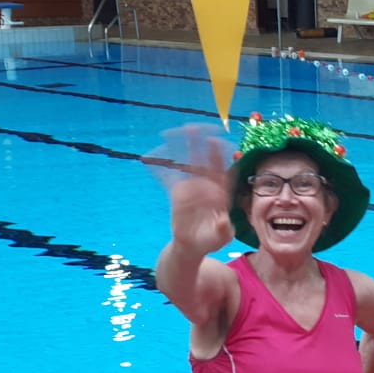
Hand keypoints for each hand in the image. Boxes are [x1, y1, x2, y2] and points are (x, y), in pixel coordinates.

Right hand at [149, 125, 233, 256]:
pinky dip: (160, 170)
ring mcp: (191, 189)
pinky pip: (168, 180)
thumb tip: (223, 221)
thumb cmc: (211, 241)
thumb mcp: (221, 238)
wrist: (193, 246)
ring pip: (185, 166)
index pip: (221, 171)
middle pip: (203, 162)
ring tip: (170, 132)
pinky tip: (150, 159)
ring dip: (179, 150)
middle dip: (199, 144)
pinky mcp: (177, 194)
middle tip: (193, 126)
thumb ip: (223, 229)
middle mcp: (206, 187)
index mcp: (221, 194)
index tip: (217, 140)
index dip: (219, 156)